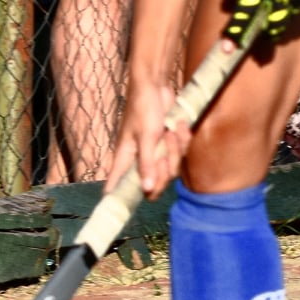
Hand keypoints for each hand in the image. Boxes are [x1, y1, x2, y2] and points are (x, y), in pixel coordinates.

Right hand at [107, 73, 184, 199]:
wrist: (157, 85)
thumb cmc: (144, 108)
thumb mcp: (146, 136)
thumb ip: (146, 163)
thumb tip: (145, 189)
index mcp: (125, 159)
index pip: (117, 188)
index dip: (118, 201)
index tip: (118, 214)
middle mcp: (139, 160)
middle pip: (155, 184)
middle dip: (166, 168)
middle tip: (165, 147)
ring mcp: (155, 153)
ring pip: (171, 168)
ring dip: (176, 149)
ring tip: (172, 130)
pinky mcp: (169, 144)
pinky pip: (181, 153)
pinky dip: (183, 139)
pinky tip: (179, 125)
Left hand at [224, 0, 299, 44]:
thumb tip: (230, 3)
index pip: (245, 14)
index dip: (236, 34)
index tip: (228, 50)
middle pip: (271, 24)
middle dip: (265, 35)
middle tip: (262, 46)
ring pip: (289, 17)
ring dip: (282, 19)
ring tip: (279, 12)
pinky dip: (298, 3)